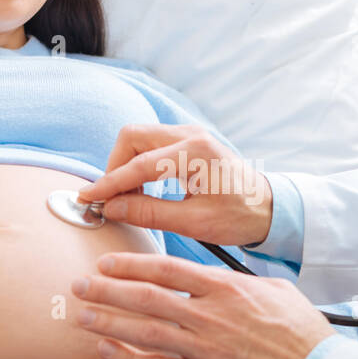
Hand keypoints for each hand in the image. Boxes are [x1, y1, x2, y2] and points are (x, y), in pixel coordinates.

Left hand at [72, 252, 335, 358]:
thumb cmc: (300, 328)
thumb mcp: (272, 288)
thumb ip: (235, 280)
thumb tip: (209, 274)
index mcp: (226, 287)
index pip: (167, 268)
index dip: (130, 264)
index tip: (105, 263)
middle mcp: (212, 316)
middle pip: (147, 298)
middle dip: (107, 291)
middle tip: (78, 286)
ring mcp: (208, 351)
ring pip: (146, 334)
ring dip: (109, 324)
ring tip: (81, 318)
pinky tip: (107, 353)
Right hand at [74, 123, 273, 246]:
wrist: (268, 207)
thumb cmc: (239, 216)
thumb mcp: (194, 223)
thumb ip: (149, 214)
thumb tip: (112, 208)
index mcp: (195, 153)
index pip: (138, 164)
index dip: (108, 183)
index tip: (88, 198)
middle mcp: (191, 135)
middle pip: (132, 137)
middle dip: (115, 167)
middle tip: (113, 200)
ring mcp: (190, 135)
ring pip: (138, 138)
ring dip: (126, 166)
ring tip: (129, 199)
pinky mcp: (188, 141)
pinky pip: (150, 145)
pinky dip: (138, 165)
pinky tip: (142, 191)